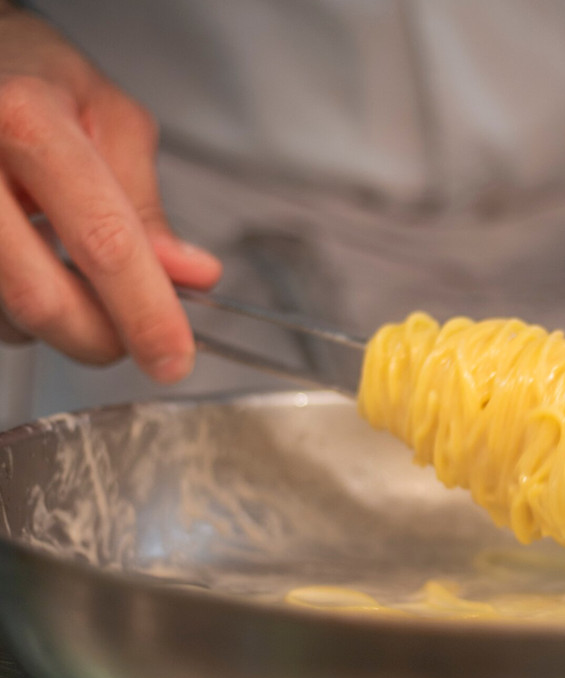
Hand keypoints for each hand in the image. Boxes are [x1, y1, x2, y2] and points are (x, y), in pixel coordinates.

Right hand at [0, 6, 219, 381]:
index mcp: (26, 122)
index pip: (103, 241)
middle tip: (134, 339)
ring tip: (77, 281)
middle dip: (101, 337)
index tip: (173, 357)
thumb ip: (146, 204)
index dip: (145, 312)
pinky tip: (34, 270)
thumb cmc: (30, 76)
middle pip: (39, 296)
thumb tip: (189, 277)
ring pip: (4, 314)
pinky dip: (20, 311)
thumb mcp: (108, 117)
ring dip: (57, 325)